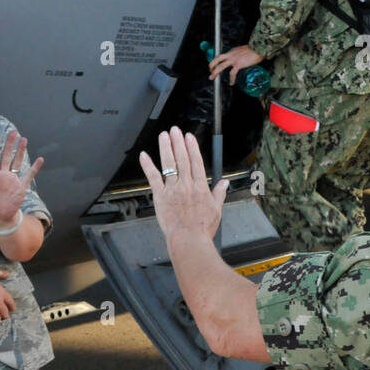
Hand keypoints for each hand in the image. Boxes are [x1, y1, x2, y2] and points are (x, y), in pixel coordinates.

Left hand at [0, 131, 43, 226]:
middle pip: (7, 156)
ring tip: (23, 139)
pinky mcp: (21, 186)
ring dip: (20, 151)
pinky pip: (29, 175)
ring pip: (17, 162)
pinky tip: (40, 159)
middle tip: (13, 132)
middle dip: (9, 144)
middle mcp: (3, 175)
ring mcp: (12, 180)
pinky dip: (35, 168)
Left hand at [138, 125, 228, 245]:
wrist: (189, 239)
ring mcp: (172, 189)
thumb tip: (225, 183)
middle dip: (178, 142)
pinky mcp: (160, 197)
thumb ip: (219, 193)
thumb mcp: (216, 209)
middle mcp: (186, 184)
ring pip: (168, 164)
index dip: (192, 147)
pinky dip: (148, 166)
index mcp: (200, 186)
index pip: (196, 161)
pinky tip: (144, 155)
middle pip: (182, 158)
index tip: (189, 136)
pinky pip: (153, 178)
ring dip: (165, 148)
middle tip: (175, 130)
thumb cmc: (202, 227)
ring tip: (164, 136)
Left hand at [207, 45, 263, 85]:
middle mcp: (231, 55)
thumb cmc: (254, 49)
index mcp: (232, 51)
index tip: (215, 65)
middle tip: (210, 71)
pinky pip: (232, 73)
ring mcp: (234, 60)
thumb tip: (242, 59)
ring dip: (215, 72)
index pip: (221, 56)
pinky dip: (231, 79)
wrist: (258, 49)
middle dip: (211, 65)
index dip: (216, 61)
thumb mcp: (243, 50)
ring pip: (220, 66)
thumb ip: (240, 54)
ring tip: (213, 77)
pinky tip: (232, 83)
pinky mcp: (238, 64)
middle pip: (217, 59)